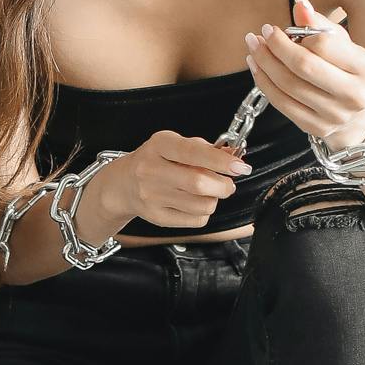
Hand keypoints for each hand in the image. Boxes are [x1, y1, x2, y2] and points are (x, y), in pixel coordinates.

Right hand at [85, 130, 251, 238]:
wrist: (124, 184)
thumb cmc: (156, 160)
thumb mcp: (175, 145)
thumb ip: (204, 149)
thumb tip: (234, 158)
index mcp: (159, 145)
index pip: (193, 152)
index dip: (220, 161)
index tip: (240, 167)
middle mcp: (151, 170)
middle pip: (199, 184)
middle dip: (223, 185)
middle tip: (227, 184)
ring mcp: (152, 196)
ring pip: (202, 205)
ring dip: (214, 199)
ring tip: (207, 192)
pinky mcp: (157, 217)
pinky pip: (196, 220)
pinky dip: (203, 212)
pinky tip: (194, 203)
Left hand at [242, 0, 364, 154]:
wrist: (356, 114)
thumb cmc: (346, 70)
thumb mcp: (341, 44)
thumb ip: (320, 24)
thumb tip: (300, 4)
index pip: (324, 45)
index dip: (296, 34)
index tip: (276, 28)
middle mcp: (354, 94)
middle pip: (304, 66)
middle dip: (276, 47)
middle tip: (260, 35)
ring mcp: (335, 115)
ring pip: (288, 85)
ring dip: (264, 63)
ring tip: (254, 47)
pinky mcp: (316, 128)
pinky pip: (281, 103)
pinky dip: (264, 82)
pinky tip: (256, 67)